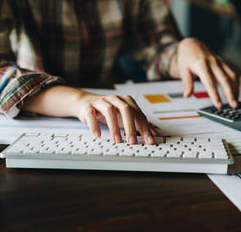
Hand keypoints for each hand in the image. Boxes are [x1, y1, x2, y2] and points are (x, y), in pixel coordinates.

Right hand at [23, 86, 157, 143]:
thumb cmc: (110, 111)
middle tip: (133, 141)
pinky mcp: (88, 107)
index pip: (138, 114)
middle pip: (126, 110)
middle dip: (131, 126)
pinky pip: (91, 115)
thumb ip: (140, 124)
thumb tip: (154, 133)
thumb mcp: (126, 117)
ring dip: (114, 127)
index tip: (148, 140)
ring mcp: (101, 102)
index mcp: (127, 101)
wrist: (86, 103)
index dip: (144, 127)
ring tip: (117, 140)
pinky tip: (98, 135)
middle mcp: (115, 99)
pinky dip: (94, 125)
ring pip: (109, 111)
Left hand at [169, 38, 239, 107]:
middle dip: (230, 93)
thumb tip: (187, 95)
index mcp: (201, 65)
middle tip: (234, 105)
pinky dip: (236, 83)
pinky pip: (233, 73)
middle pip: (224, 79)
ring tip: (236, 101)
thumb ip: (187, 83)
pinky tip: (236, 92)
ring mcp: (220, 62)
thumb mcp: (183, 70)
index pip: (210, 82)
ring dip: (236, 89)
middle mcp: (213, 63)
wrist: (192, 45)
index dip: (215, 94)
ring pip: (232, 75)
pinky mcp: (224, 63)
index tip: (219, 105)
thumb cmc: (187, 58)